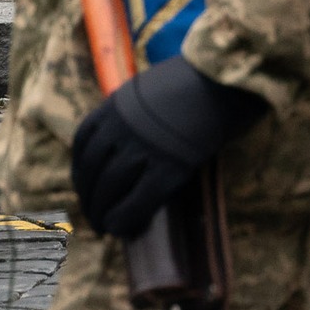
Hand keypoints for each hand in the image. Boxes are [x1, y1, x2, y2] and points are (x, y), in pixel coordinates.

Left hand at [70, 56, 267, 236]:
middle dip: (89, 198)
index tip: (84, 187)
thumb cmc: (200, 80)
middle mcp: (122, 127)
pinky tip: (122, 229)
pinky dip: (125, 217)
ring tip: (105, 226)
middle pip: (93, 170)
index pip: (83, 145)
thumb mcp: (155, 88)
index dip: (80, 172)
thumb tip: (136, 141)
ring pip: (109, 188)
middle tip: (93, 216)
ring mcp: (144, 148)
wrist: (229, 80)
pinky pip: (138, 200)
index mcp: (116, 105)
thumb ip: (139, 112)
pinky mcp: (168, 167)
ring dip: (102, 212)